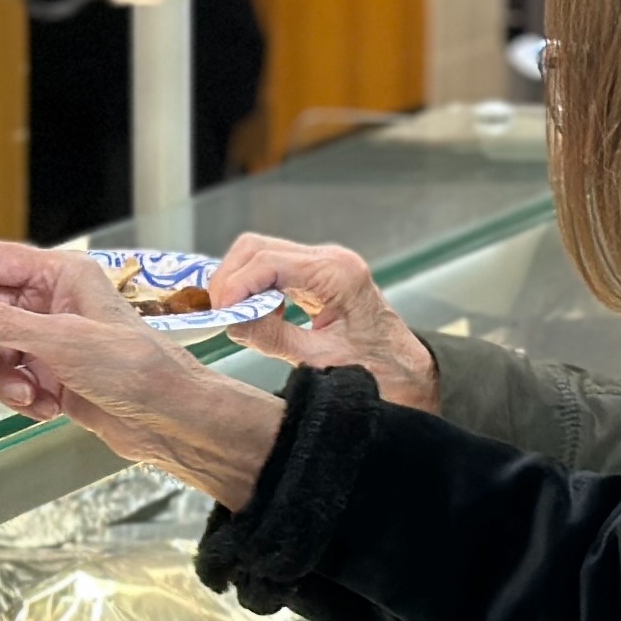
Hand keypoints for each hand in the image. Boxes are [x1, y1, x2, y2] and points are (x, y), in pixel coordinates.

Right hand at [0, 242, 285, 503]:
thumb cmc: (134, 367)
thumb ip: (3, 326)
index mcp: (59, 276)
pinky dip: (20, 396)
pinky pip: (10, 379)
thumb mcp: (63, 342)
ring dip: (0, 378)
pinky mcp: (51, 374)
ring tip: (29, 396)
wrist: (168, 417)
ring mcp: (49, 340)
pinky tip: (47, 408)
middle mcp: (51, 303)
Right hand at [218, 235, 441, 411]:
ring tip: (230, 315)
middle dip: (230, 278)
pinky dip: (253, 286)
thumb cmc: (376, 368)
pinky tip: (253, 313)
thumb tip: (232, 322)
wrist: (405, 371)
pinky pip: (273, 268)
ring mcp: (323, 264)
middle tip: (216, 312)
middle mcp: (330, 259)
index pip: (269, 262)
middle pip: (259, 248)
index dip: (234, 285)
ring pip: (261, 254)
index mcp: (338, 274)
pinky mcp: (316, 275)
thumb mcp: (320, 360)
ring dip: (238, 281)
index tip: (217, 312)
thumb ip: (273, 338)